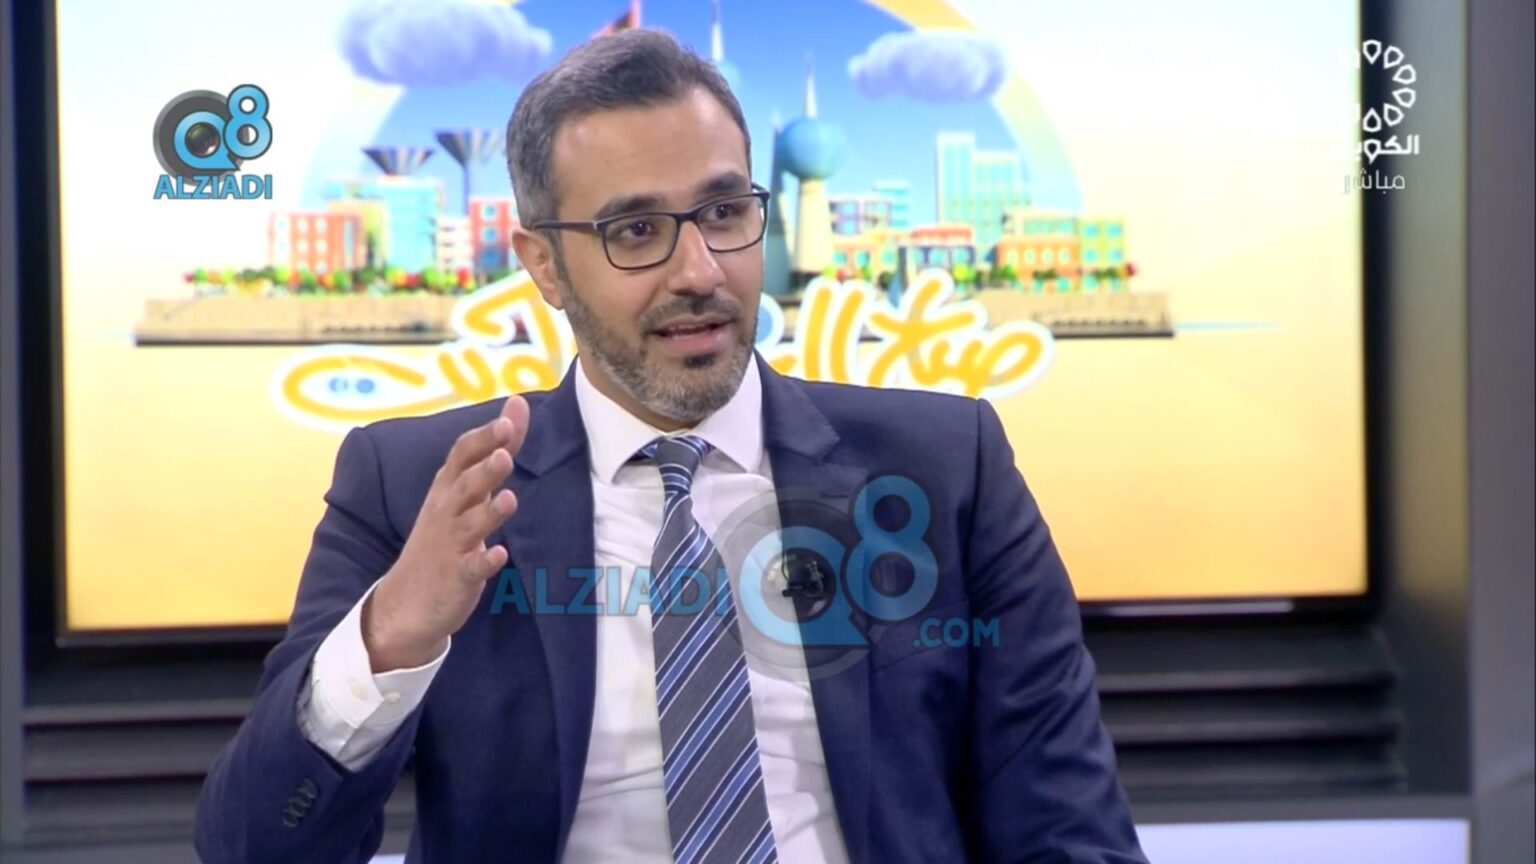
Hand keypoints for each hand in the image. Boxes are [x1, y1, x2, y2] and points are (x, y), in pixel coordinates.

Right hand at [362, 396, 529, 671]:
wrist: (406, 602)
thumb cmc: (444, 535)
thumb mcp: (465, 491)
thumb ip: (495, 448)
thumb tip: (518, 405)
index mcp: (448, 489)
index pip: (461, 456)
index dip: (483, 439)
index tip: (507, 422)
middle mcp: (446, 513)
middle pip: (464, 487)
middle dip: (484, 470)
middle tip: (505, 454)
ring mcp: (450, 546)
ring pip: (469, 526)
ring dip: (489, 513)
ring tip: (509, 499)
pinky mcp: (457, 578)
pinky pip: (471, 569)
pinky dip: (484, 561)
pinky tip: (499, 555)